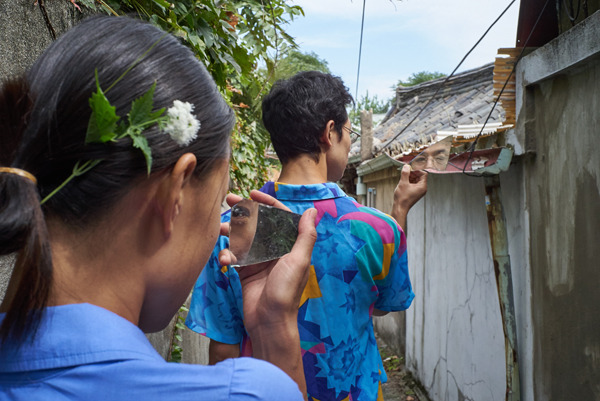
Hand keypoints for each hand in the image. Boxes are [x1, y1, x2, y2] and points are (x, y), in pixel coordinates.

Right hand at [216, 190, 315, 396]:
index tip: (252, 193)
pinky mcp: (246, 271)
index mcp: (290, 246)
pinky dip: (227, 254)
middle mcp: (275, 250)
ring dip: (231, 231)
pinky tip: (224, 258)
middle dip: (244, 212)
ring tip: (219, 228)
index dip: (267, 203)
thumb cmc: (286, 293)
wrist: (269, 323)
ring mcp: (259, 260)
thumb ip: (305, 236)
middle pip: (259, 223)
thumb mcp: (298, 261)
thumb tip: (312, 211)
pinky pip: (235, 255)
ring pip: (244, 237)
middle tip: (228, 200)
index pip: (279, 217)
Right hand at [391, 164, 427, 229]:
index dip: (417, 170)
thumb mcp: (403, 183)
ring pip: (416, 181)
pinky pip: (414, 185)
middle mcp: (422, 189)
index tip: (410, 168)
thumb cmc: (403, 198)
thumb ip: (405, 173)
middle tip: (406, 172)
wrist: (400, 208)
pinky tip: (403, 182)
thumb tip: (406, 166)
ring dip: (410, 177)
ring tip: (403, 177)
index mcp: (422, 186)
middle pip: (420, 177)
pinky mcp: (415, 193)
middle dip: (413, 173)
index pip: (423, 174)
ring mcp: (419, 192)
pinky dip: (409, 182)